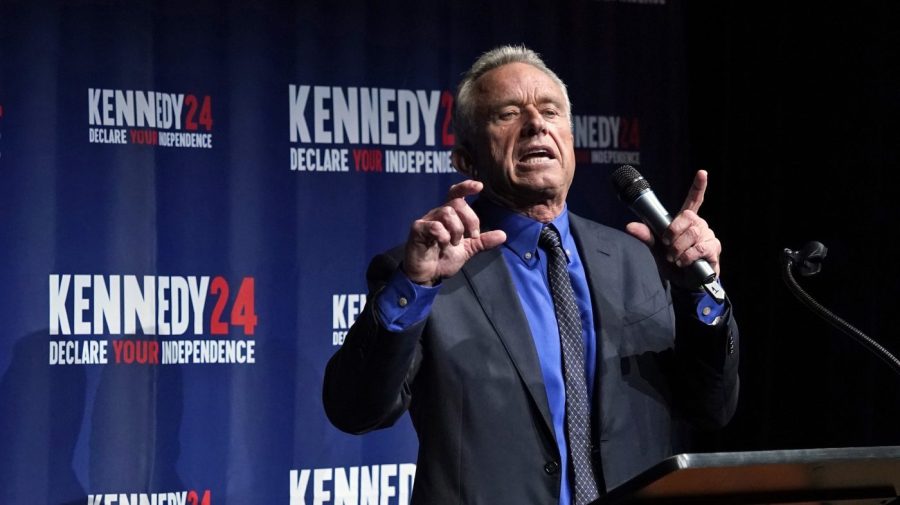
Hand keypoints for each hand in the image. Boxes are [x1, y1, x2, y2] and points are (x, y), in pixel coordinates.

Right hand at [403, 180, 506, 285]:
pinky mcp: (418, 230)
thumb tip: (504, 235)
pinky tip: (443, 245)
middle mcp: (438, 214)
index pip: (456, 193)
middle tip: (473, 236)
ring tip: (455, 243)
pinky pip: (434, 226)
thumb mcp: (468, 250)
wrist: (428, 275)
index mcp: (450, 216)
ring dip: (457, 230)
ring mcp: (427, 221)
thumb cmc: (443, 259)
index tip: (479, 186)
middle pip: (457, 203)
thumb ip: (483, 241)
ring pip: (447, 212)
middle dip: (470, 220)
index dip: (466, 186)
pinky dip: (443, 236)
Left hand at [625, 170, 721, 285]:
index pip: (694, 200)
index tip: (702, 173)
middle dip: (673, 232)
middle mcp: (699, 225)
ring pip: (693, 233)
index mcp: (685, 222)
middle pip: (688, 217)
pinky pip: (700, 247)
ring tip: (674, 257)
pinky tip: (683, 262)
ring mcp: (708, 236)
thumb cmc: (672, 262)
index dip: (698, 187)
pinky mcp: (714, 249)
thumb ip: (646, 236)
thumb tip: (629, 226)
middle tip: (667, 245)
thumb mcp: (656, 249)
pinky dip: (687, 256)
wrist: (684, 283)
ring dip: (679, 247)